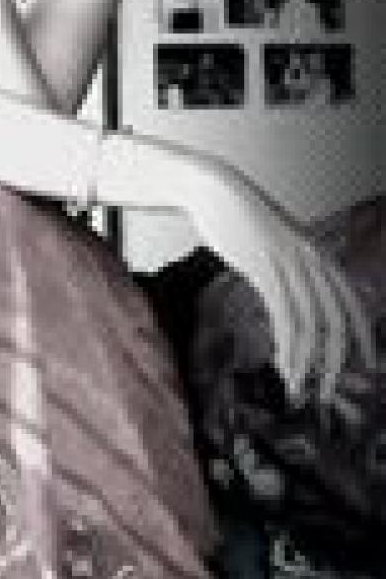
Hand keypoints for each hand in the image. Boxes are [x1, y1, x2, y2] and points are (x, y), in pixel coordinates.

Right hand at [187, 158, 374, 404]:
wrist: (211, 189)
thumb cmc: (238, 215)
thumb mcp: (275, 239)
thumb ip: (291, 262)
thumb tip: (296, 289)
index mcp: (318, 253)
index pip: (352, 304)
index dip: (364, 338)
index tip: (368, 366)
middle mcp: (311, 259)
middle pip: (336, 321)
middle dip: (336, 362)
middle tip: (327, 390)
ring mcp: (288, 263)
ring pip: (311, 324)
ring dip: (306, 362)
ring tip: (297, 386)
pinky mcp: (264, 267)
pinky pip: (284, 316)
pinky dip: (287, 346)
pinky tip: (281, 363)